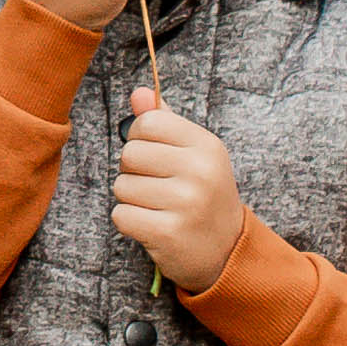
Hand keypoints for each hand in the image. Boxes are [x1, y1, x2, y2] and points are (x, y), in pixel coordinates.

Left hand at [114, 101, 247, 294]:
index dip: (139, 138)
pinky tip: (153, 225)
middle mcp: (200, 171)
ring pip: (121, 186)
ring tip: (159, 207)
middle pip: (129, 154)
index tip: (154, 156)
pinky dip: (130, 222)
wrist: (226, 251)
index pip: (147, 122)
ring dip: (132, 199)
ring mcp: (186, 203)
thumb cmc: (203, 195)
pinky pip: (121, 215)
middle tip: (159, 187)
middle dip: (134, 172)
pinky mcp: (168, 232)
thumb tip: (138, 93)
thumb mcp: (194, 155)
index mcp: (206, 146)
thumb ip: (165, 122)